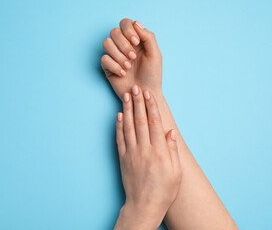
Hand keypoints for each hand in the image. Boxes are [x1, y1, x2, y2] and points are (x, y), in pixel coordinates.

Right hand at [101, 19, 162, 99]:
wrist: (145, 94)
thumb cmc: (152, 75)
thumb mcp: (155, 54)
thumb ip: (148, 36)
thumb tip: (135, 23)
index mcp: (135, 40)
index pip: (125, 23)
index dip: (128, 30)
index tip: (136, 42)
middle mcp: (123, 45)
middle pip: (114, 32)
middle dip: (123, 44)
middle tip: (133, 57)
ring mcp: (114, 56)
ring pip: (106, 43)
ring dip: (118, 55)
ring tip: (128, 67)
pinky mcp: (108, 67)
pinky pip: (104, 59)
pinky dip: (114, 66)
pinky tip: (123, 73)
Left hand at [114, 85, 181, 229]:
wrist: (144, 205)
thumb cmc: (164, 191)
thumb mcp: (176, 172)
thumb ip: (172, 150)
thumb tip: (170, 131)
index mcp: (159, 151)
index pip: (154, 123)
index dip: (151, 106)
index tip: (148, 94)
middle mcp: (144, 149)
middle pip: (140, 121)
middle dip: (138, 102)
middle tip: (136, 88)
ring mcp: (132, 153)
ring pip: (128, 127)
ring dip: (127, 110)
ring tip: (126, 96)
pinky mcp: (123, 159)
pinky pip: (120, 139)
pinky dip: (118, 126)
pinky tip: (118, 116)